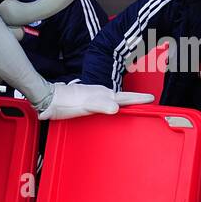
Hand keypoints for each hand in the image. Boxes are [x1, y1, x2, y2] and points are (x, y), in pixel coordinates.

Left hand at [38, 82, 152, 120]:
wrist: (49, 99)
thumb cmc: (66, 103)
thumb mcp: (85, 105)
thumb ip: (101, 105)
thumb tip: (117, 108)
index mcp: (104, 95)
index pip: (126, 97)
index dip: (139, 99)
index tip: (151, 98)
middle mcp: (101, 93)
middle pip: (123, 96)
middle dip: (136, 98)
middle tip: (147, 100)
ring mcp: (94, 96)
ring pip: (115, 98)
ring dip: (126, 100)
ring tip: (134, 103)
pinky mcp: (87, 100)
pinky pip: (107, 101)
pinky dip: (114, 103)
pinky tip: (111, 107)